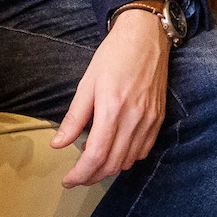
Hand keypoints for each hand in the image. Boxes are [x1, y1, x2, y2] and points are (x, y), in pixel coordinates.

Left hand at [52, 10, 169, 187]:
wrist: (146, 36)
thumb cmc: (113, 55)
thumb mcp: (87, 84)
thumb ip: (74, 118)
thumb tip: (58, 144)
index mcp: (112, 109)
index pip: (96, 156)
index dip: (80, 174)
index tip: (68, 180)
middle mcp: (134, 119)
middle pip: (113, 164)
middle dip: (92, 176)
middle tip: (77, 176)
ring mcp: (149, 120)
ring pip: (129, 161)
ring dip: (109, 168)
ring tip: (93, 160)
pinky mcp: (159, 118)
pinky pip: (143, 150)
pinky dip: (127, 158)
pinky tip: (115, 149)